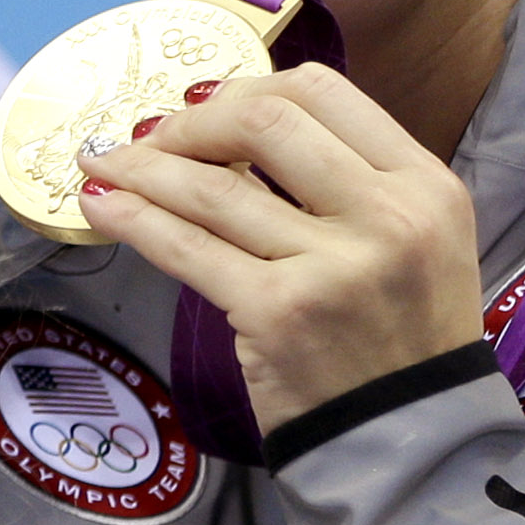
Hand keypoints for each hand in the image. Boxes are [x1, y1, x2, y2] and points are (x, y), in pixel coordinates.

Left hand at [74, 67, 484, 437]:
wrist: (410, 435)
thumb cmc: (399, 334)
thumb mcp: (408, 238)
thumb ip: (341, 180)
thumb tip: (228, 125)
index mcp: (423, 183)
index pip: (320, 91)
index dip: (244, 89)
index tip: (199, 110)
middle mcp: (385, 215)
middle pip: (263, 121)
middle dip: (187, 124)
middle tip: (147, 140)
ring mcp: (329, 266)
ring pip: (212, 187)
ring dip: (141, 168)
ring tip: (102, 163)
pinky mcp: (275, 313)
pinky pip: (187, 248)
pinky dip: (133, 219)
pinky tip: (102, 206)